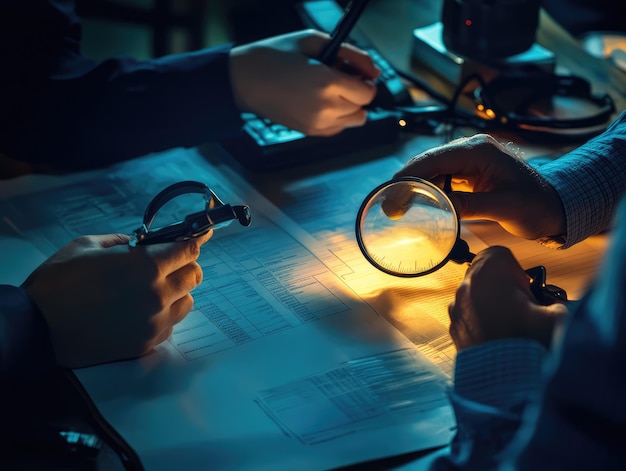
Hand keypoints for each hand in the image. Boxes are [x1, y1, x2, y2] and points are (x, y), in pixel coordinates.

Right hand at [21, 233, 210, 368]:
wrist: (37, 328)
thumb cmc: (58, 283)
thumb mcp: (88, 245)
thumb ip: (124, 241)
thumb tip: (143, 242)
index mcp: (146, 266)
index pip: (189, 250)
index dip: (193, 241)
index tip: (198, 236)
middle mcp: (157, 295)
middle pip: (195, 275)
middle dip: (184, 265)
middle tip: (167, 263)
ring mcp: (154, 322)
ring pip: (187, 301)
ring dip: (177, 291)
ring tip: (154, 288)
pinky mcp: (146, 343)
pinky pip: (171, 324)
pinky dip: (165, 314)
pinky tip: (145, 309)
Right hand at [230, 29, 379, 135]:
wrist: (244, 80)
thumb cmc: (274, 56)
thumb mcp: (314, 41)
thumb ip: (352, 54)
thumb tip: (373, 71)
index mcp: (327, 83)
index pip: (368, 93)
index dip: (365, 80)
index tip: (356, 73)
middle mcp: (325, 108)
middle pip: (362, 108)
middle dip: (357, 93)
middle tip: (340, 78)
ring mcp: (317, 124)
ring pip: (353, 121)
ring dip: (349, 107)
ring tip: (330, 91)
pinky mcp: (309, 132)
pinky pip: (337, 129)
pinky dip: (337, 118)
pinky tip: (321, 103)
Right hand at [392, 134, 565, 239]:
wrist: (556, 206)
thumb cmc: (536, 205)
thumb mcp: (503, 207)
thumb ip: (469, 205)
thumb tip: (437, 208)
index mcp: (480, 151)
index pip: (435, 158)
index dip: (409, 174)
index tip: (390, 191)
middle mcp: (472, 149)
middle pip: (429, 161)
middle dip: (407, 181)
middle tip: (389, 204)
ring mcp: (470, 159)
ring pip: (433, 169)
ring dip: (416, 186)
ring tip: (398, 205)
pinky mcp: (471, 171)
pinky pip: (443, 176)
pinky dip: (429, 189)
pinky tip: (419, 202)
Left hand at [449, 246, 567, 350]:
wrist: (506, 383)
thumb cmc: (530, 345)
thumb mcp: (558, 315)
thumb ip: (556, 301)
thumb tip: (555, 306)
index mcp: (488, 272)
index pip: (498, 254)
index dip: (516, 270)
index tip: (528, 287)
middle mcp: (466, 287)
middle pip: (485, 277)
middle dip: (503, 288)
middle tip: (522, 309)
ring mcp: (456, 310)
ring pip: (475, 298)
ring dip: (491, 307)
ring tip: (511, 329)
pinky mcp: (454, 332)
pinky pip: (470, 319)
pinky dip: (482, 325)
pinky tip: (500, 341)